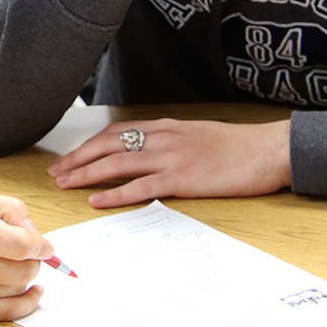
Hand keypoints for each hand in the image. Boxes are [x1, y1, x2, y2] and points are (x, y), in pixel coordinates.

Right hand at [0, 195, 47, 319]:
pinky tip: (32, 292)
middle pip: (23, 270)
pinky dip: (26, 303)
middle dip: (35, 261)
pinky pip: (7, 313)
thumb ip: (9, 210)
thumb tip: (37, 237)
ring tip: (16, 264)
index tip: (45, 245)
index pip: (20, 244)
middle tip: (30, 253)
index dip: (41, 245)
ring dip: (26, 277)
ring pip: (17, 289)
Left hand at [48, 118, 291, 207]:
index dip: (89, 145)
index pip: (116, 131)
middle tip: (56, 172)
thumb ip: (173, 142)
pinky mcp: (183, 178)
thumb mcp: (199, 135)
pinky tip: (97, 199)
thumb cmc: (239, 147)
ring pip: (117, 162)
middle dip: (78, 158)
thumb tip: (151, 154)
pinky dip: (114, 192)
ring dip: (86, 173)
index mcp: (167, 126)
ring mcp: (172, 157)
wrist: (269, 149)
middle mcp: (163, 137)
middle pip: (108, 144)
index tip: (71, 157)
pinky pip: (140, 186)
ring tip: (65, 184)